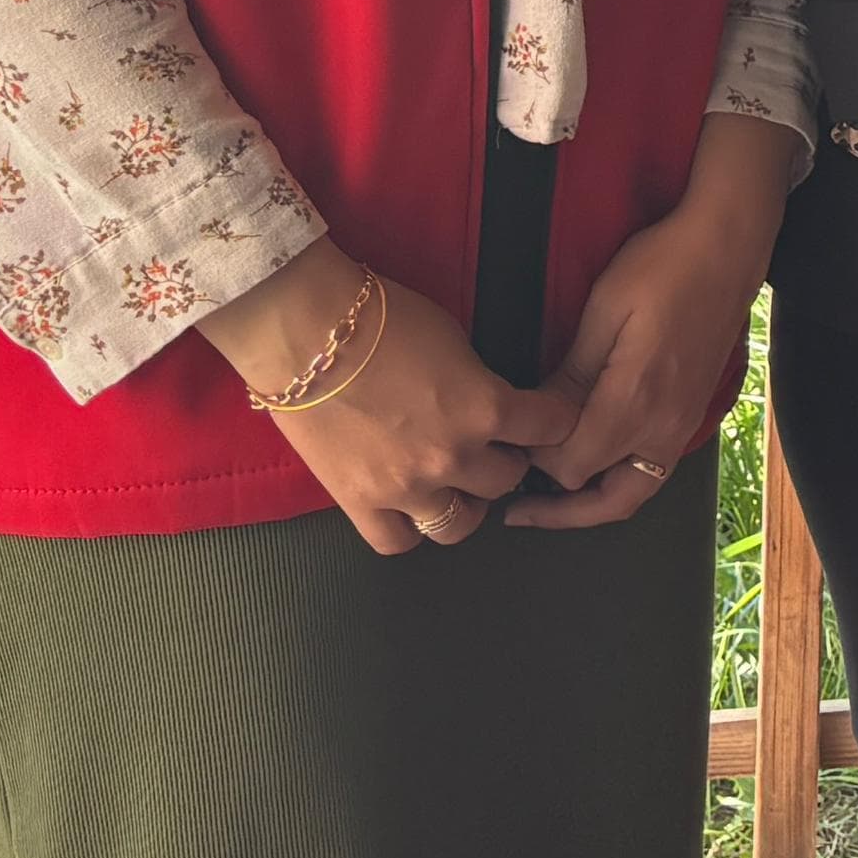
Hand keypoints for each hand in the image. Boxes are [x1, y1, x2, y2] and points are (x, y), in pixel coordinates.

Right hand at [200, 238, 564, 553]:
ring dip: (465, 502)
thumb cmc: (381, 316)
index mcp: (485, 408)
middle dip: (504, 458)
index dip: (551, 420)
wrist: (306, 331)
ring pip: (460, 524)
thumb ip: (477, 382)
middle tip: (490, 444)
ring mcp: (406, 488)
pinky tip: (409, 507)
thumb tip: (485, 400)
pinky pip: (398, 541)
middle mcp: (453, 457)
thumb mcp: (453, 339)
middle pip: (507, 479)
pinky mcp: (359, 503)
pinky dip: (409, 527)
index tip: (544, 418)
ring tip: (454, 483)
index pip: (549, 428)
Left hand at [507, 115, 799, 529]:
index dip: (535, 463)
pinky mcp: (691, 415)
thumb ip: (573, 376)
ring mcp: (681, 425)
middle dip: (559, 508)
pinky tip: (593, 467)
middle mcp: (662, 428)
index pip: (572, 467)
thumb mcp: (605, 312)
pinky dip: (619, 483)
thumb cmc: (660, 267)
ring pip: (634, 494)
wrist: (727, 247)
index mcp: (634, 402)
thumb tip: (539, 422)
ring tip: (550, 502)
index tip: (510, 442)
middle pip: (605, 499)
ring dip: (591, 505)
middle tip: (516, 508)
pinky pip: (652, 472)